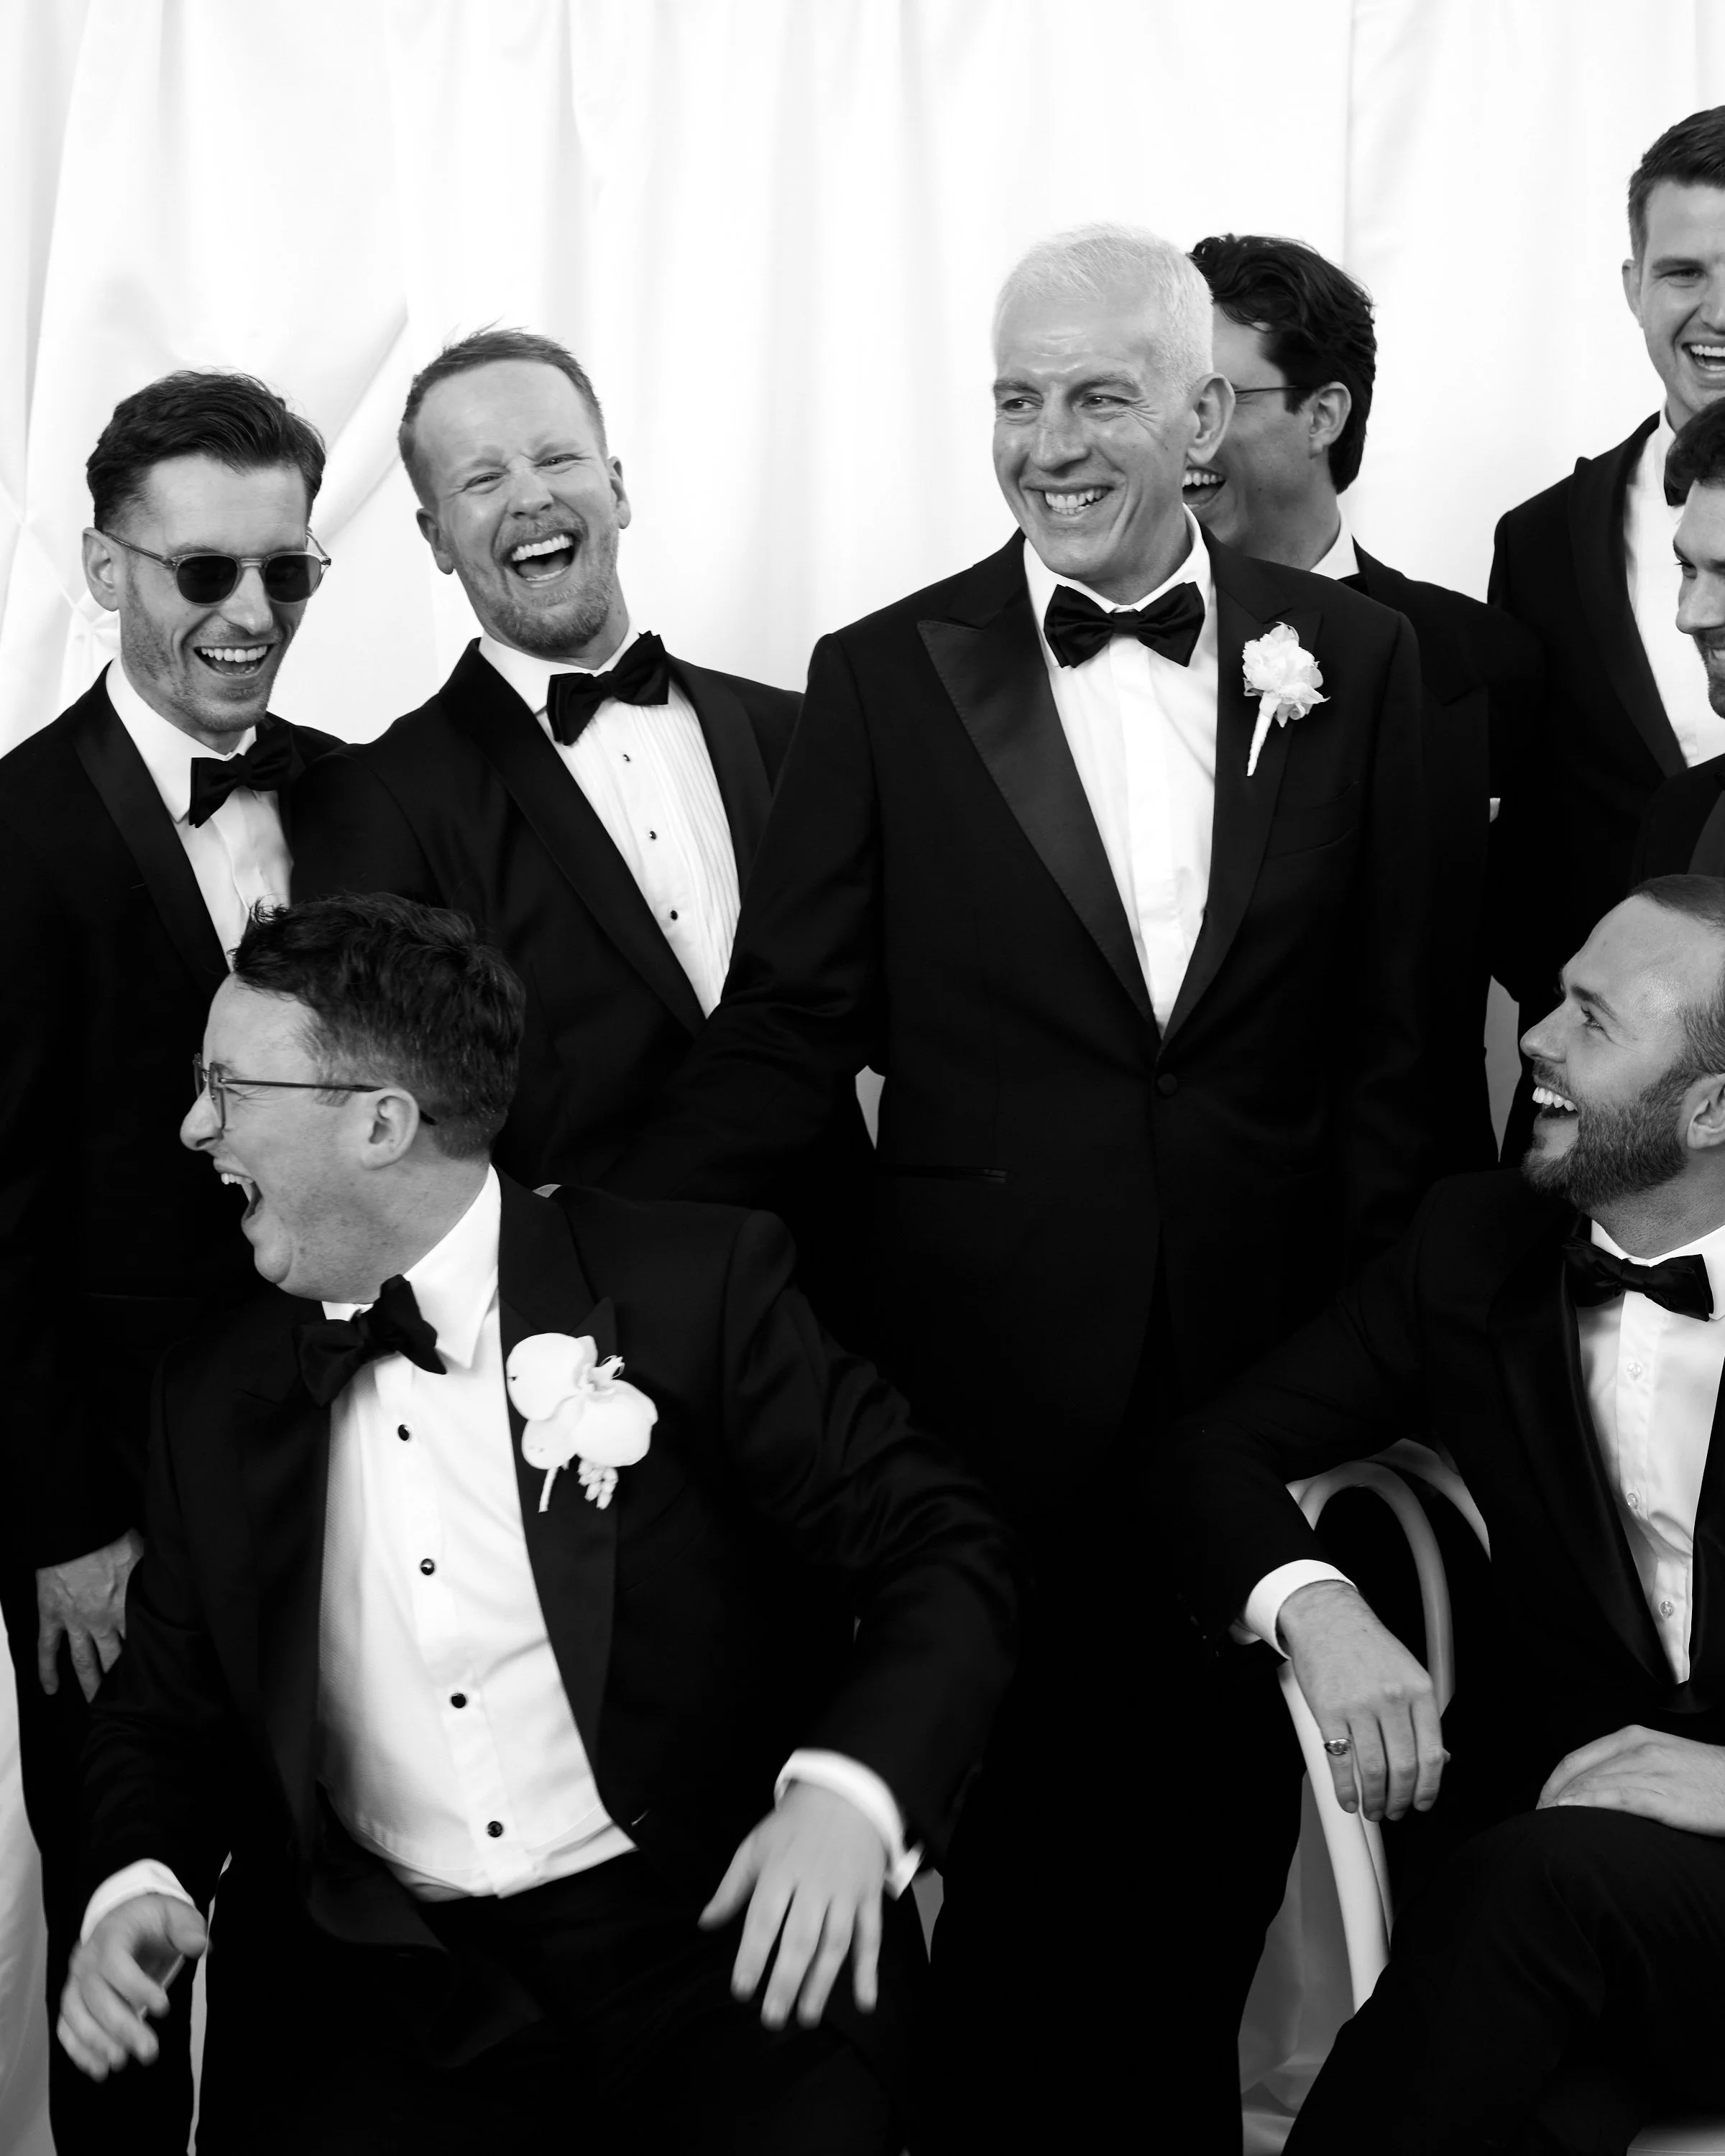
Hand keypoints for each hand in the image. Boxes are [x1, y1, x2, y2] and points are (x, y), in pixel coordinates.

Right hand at [36, 1529, 144, 1700]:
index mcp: (128, 1608)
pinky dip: (46, 1670)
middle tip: (130, 1698)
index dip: (150, 1658)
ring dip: (90, 1684)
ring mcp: (75, 1621)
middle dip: (122, 1681)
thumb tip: (175, 1586)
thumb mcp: (145, 1559)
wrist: (77, 1531)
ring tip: (96, 1704)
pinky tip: (50, 1688)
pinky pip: (47, 1648)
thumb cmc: (113, 1538)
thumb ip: (154, 1580)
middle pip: (115, 1659)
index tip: (159, 1673)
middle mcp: (102, 1621)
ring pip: (83, 1661)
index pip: (142, 1642)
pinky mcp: (52, 1615)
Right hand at [57, 1894, 205, 2079]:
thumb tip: (198, 1946)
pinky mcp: (72, 2001)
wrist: (125, 1918)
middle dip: (121, 2026)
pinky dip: (79, 2051)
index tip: (164, 2008)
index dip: (136, 1987)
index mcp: (112, 1935)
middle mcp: (87, 1960)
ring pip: (76, 2015)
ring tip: (121, 2063)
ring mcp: (75, 1982)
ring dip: (96, 2043)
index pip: (115, 1963)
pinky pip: (66, 2028)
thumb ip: (188, 1928)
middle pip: (96, 1995)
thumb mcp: (176, 1914)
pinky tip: (100, 2069)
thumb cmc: (153, 1921)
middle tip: (148, 2051)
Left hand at [699, 1782, 885, 2029]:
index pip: (764, 1921)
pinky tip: (864, 2001)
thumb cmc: (794, 1825)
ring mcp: (845, 1892)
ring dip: (822, 1983)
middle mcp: (815, 1885)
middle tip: (772, 2019)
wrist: (846, 1794)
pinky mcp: (869, 1897)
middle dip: (786, 1982)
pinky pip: (871, 1937)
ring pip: (835, 1944)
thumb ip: (732, 1888)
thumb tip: (705, 1924)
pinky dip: (869, 1970)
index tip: (742, 1990)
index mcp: (781, 1871)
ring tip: (807, 2016)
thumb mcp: (755, 1846)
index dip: (753, 1957)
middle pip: (801, 1939)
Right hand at [1277, 1579, 1446, 1822]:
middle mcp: (1392, 1698)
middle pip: (1403, 1768)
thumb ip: (1423, 1715)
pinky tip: (1348, 1799)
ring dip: (1374, 1800)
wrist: (1327, 1617)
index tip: (1423, 1803)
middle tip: (1395, 1810)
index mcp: (1419, 1690)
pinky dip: (1345, 1789)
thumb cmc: (1367, 1645)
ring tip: (1372, 1808)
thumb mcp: (1408, 1673)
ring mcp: (1359, 1705)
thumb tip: (1437, 1760)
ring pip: (1373, 1770)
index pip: (1431, 1755)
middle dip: (1401, 1800)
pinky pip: (1339, 1760)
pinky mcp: (1328, 1710)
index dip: (1429, 1789)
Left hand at [1537, 1725, 1724, 1833]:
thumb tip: (1597, 1790)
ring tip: (1545, 1827)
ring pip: (1591, 1784)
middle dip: (1551, 1799)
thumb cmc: (1708, 1779)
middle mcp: (1637, 1748)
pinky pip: (1615, 1797)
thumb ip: (1631, 1768)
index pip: (1575, 1759)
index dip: (1552, 1784)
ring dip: (1562, 1805)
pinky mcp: (1664, 1794)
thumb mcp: (1664, 1761)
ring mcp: (1650, 1770)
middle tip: (1537, 1824)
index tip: (1541, 1806)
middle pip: (1577, 1773)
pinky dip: (1586, 1804)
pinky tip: (1567, 1814)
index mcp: (1633, 1738)